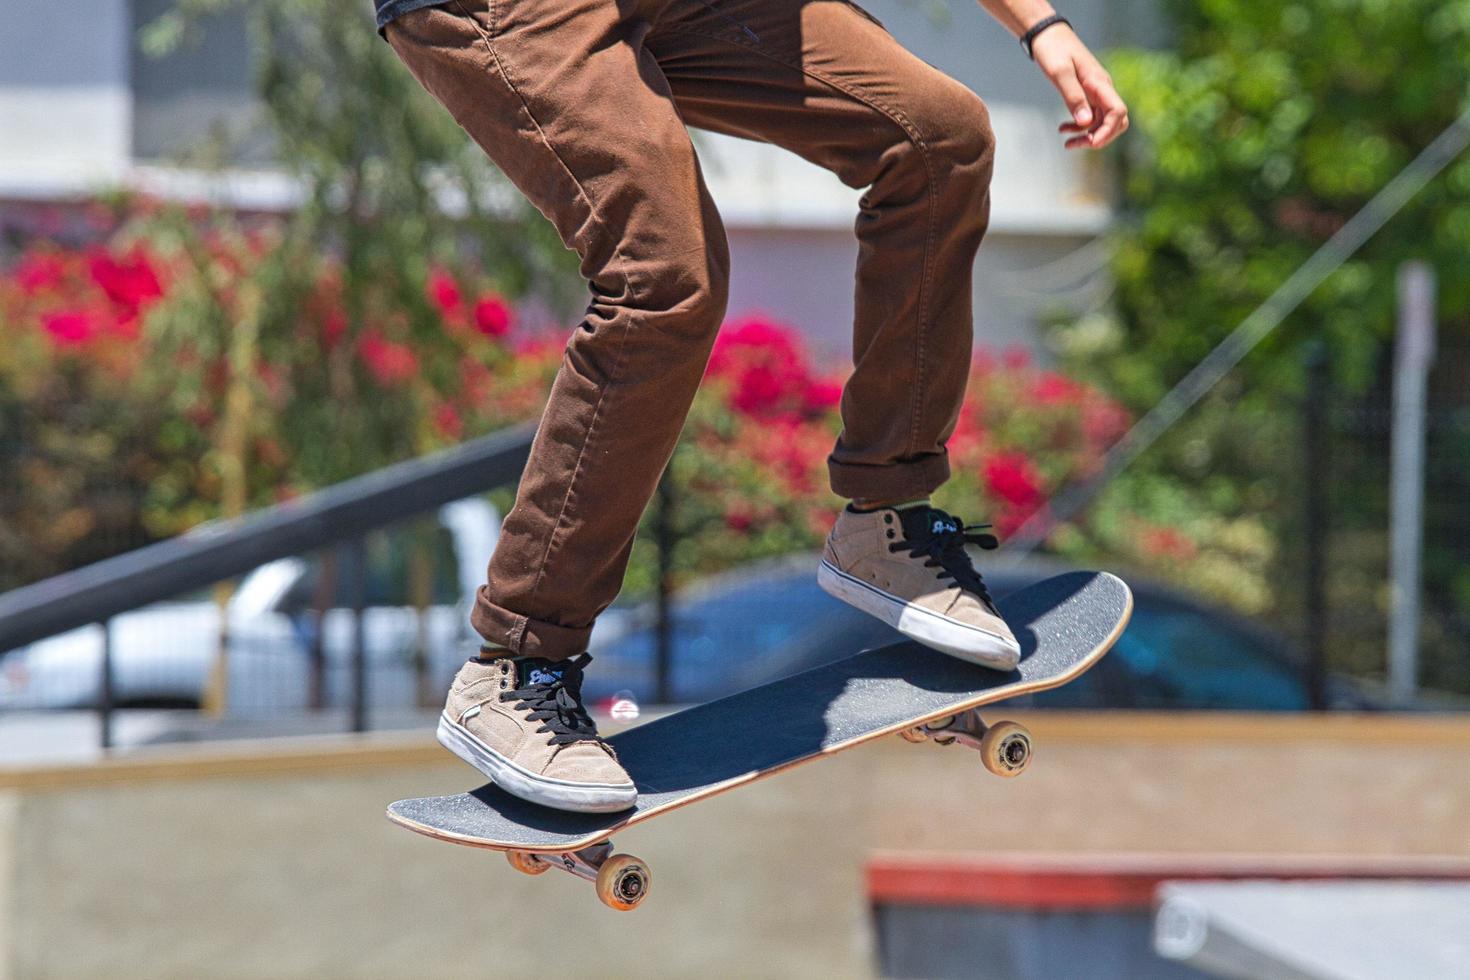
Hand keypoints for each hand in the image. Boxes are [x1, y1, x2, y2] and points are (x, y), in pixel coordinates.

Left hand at [1031, 26, 1127, 148]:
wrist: (1048, 35)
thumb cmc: (1053, 51)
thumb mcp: (1060, 73)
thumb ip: (1073, 97)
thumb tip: (1085, 123)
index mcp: (1100, 83)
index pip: (1118, 112)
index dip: (1108, 131)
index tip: (1091, 143)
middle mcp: (1103, 89)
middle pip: (1116, 121)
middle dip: (1099, 138)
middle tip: (1073, 144)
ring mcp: (1096, 92)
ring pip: (1102, 122)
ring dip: (1087, 136)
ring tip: (1066, 143)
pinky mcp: (1087, 94)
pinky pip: (1091, 116)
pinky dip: (1079, 127)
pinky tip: (1063, 129)